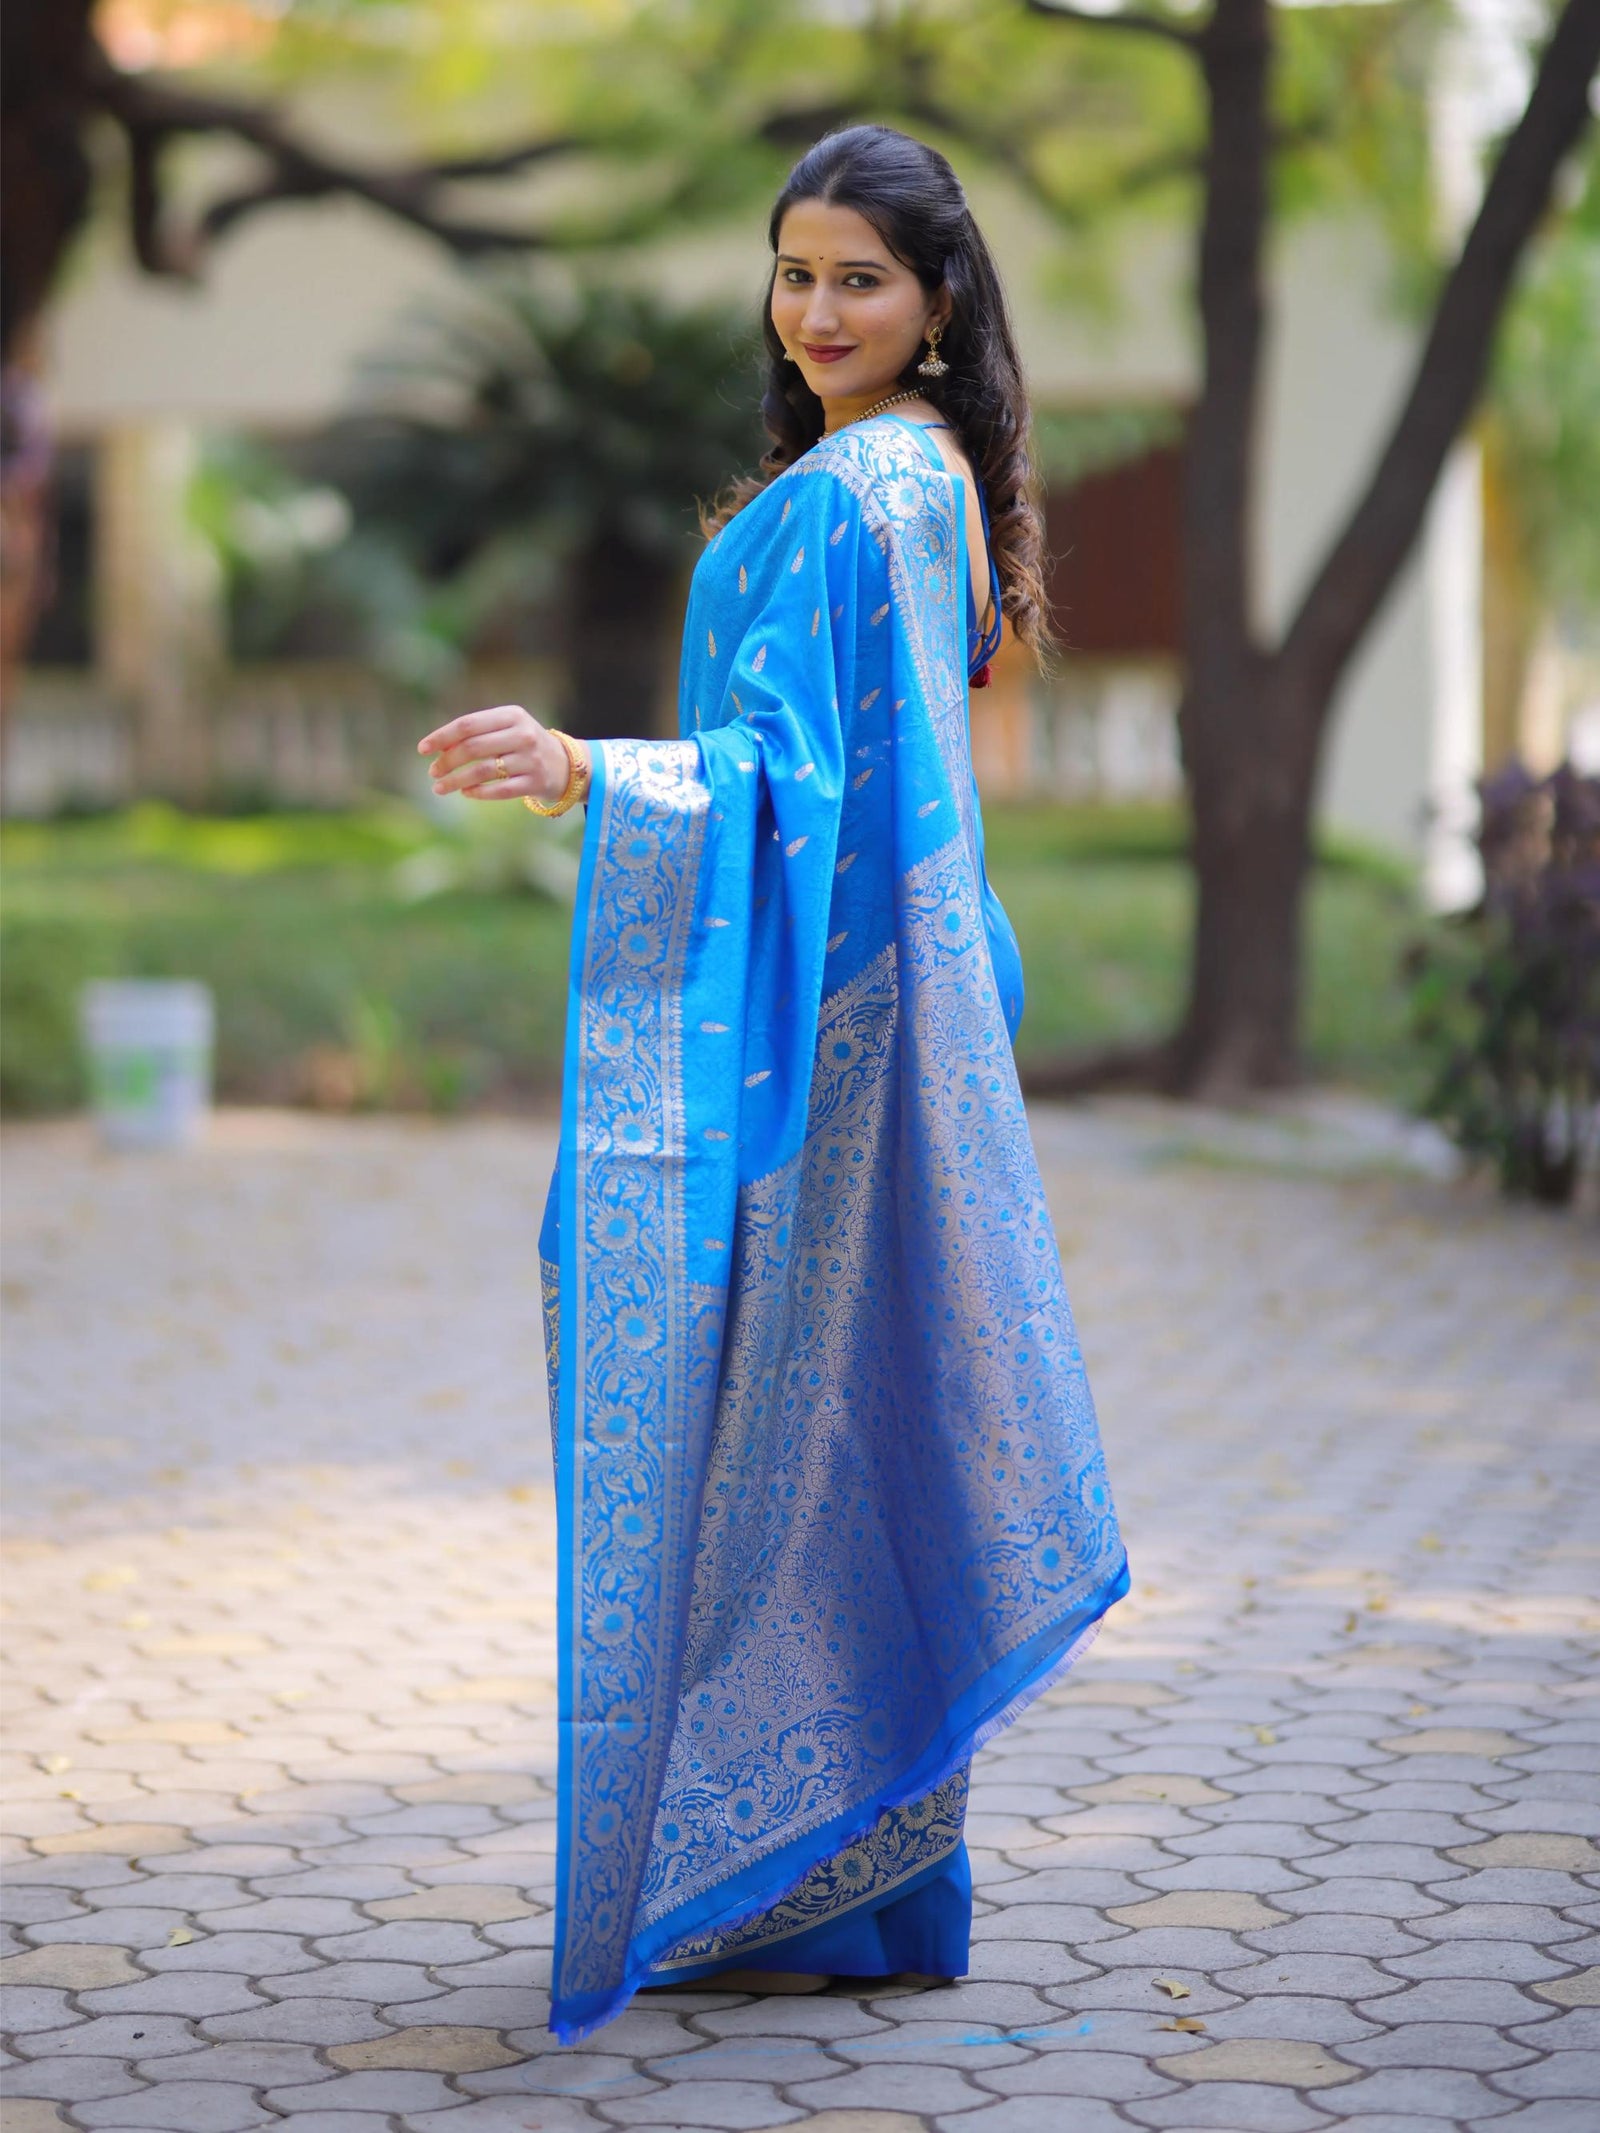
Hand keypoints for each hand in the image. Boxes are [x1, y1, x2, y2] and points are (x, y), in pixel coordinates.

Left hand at [415, 704, 586, 804]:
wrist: (566, 765)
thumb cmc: (524, 744)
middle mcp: (523, 735)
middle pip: (473, 748)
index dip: (442, 737)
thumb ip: (476, 733)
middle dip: (446, 761)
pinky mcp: (535, 783)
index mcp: (512, 715)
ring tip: (440, 787)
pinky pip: (499, 790)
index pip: (468, 724)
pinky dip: (478, 792)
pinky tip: (466, 792)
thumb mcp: (506, 728)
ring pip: (482, 771)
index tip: (422, 749)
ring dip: (456, 781)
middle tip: (432, 772)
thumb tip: (438, 749)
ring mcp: (530, 759)